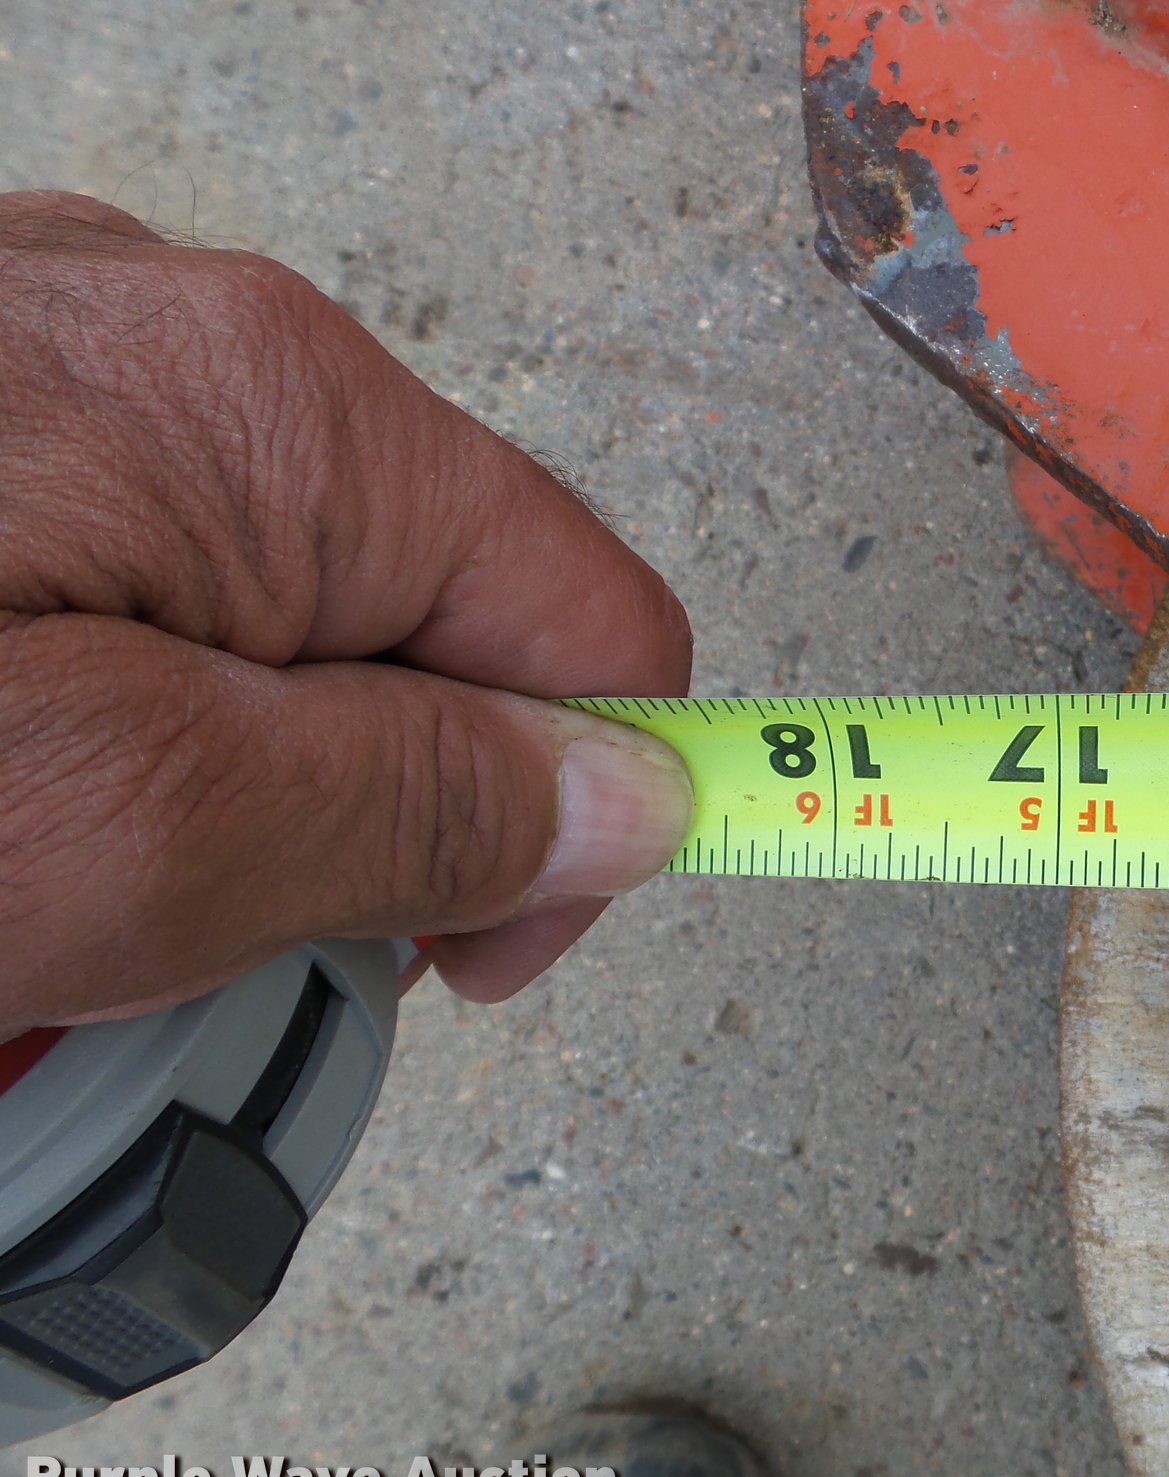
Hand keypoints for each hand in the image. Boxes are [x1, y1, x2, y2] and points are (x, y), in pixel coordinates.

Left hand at [0, 192, 694, 1033]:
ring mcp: (70, 382)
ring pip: (283, 635)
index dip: (587, 819)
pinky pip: (144, 598)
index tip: (478, 961)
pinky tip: (6, 793)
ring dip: (226, 788)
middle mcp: (194, 351)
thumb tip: (634, 799)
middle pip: (436, 634)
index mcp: (285, 414)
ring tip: (52, 886)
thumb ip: (410, 806)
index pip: (599, 630)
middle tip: (201, 940)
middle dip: (369, 814)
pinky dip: (111, 726)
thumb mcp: (118, 819)